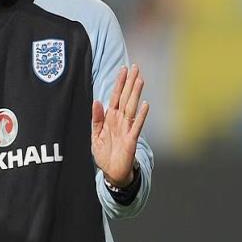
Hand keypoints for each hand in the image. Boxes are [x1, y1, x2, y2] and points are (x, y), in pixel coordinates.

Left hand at [91, 64, 149, 186]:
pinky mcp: (131, 140)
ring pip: (132, 107)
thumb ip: (96, 118)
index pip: (115, 96)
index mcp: (110, 118)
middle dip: (130, 82)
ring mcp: (127, 129)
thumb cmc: (104, 153)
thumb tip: (96, 101)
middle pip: (126, 97)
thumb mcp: (95, 135)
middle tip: (135, 67)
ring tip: (139, 80)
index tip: (123, 69)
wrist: (112, 173)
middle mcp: (120, 120)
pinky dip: (141, 115)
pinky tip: (146, 104)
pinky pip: (136, 125)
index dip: (119, 83)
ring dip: (136, 93)